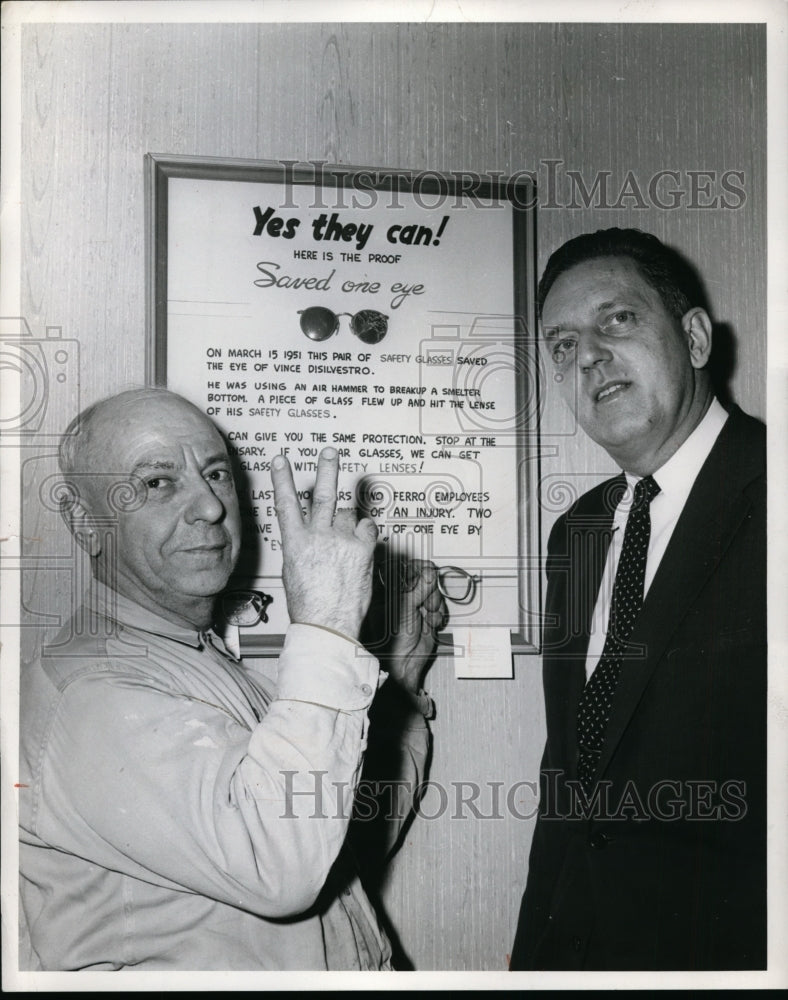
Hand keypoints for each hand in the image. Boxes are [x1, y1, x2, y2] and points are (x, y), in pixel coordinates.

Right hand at [271, 448, 376, 639]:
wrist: (328, 624)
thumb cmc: (309, 604)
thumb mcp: (294, 571)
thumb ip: (304, 546)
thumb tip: (314, 535)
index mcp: (295, 543)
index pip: (285, 504)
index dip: (282, 479)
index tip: (280, 459)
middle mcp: (318, 537)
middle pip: (323, 495)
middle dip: (327, 469)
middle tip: (330, 451)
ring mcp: (341, 540)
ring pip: (349, 516)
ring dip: (349, 525)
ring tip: (345, 544)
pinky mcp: (362, 548)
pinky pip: (367, 528)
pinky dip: (365, 534)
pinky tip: (359, 548)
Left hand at [364, 558, 447, 694]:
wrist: (402, 665)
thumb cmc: (391, 640)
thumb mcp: (404, 608)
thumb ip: (419, 588)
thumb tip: (429, 571)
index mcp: (389, 591)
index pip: (404, 569)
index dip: (417, 567)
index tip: (427, 569)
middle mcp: (402, 597)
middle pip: (423, 580)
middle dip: (429, 590)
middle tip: (426, 602)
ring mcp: (416, 607)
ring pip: (434, 593)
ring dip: (435, 604)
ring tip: (427, 616)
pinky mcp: (427, 617)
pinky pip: (439, 608)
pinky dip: (438, 616)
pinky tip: (430, 625)